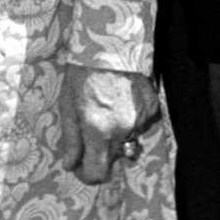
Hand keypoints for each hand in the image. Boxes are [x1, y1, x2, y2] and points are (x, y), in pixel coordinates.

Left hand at [58, 65, 158, 185]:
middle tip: (90, 128)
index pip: (97, 172)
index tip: (80, 167)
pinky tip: (121, 101)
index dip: (87, 174)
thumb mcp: (67, 104)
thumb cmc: (82, 74)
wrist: (110, 45)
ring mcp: (140, 120)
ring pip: (127, 142)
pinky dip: (130, 121)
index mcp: (97, 130)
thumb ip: (71, 139)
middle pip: (112, 158)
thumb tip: (70, 164)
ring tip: (106, 109)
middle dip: (100, 151)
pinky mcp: (152, 109)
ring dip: (116, 135)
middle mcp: (122, 130)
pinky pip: (140, 126)